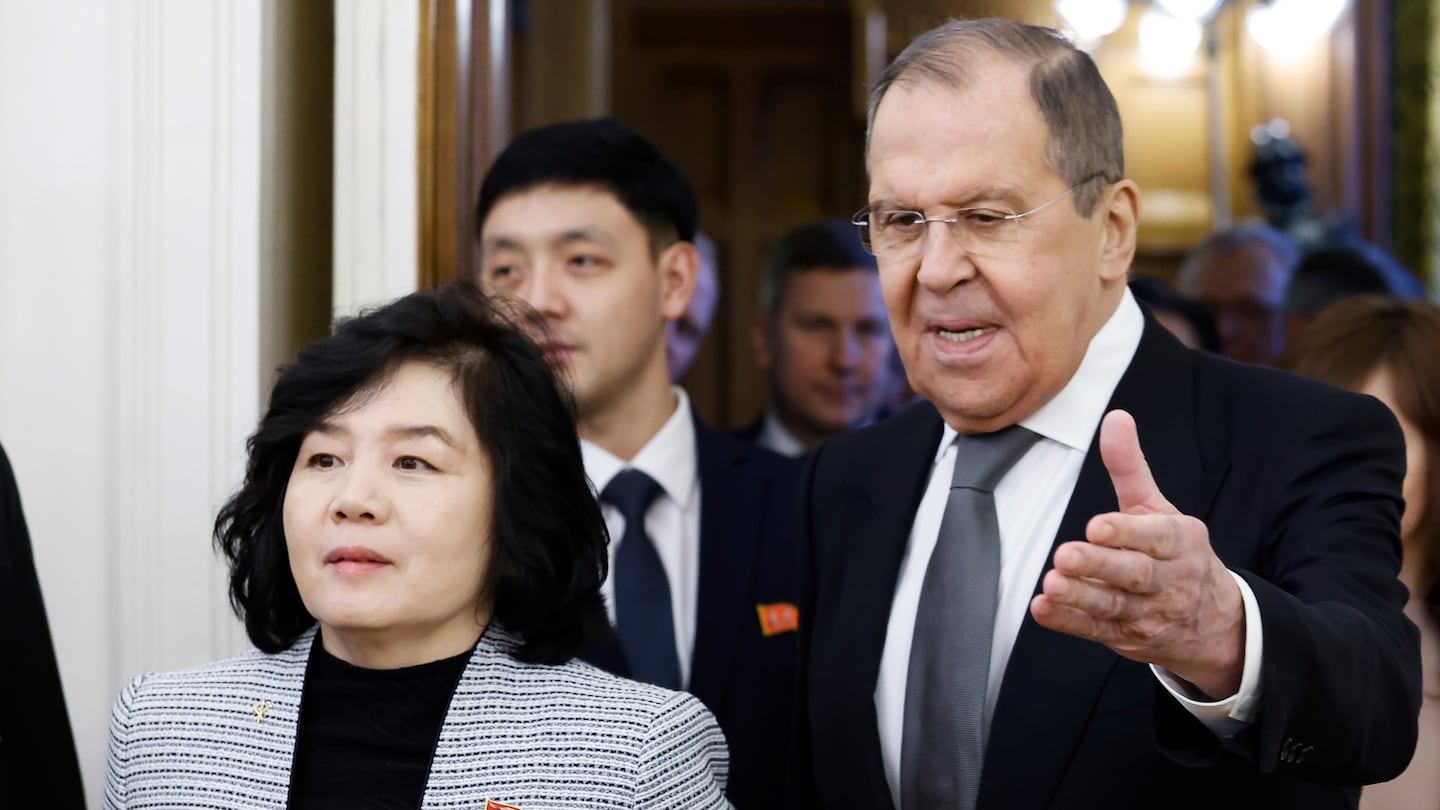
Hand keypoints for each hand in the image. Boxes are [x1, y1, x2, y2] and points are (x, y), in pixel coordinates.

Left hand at [1030, 409, 1245, 698]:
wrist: (1213, 624)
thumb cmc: (1176, 555)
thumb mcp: (1160, 509)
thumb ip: (1131, 468)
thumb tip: (1115, 417)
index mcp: (1180, 543)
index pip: (1156, 538)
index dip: (1126, 533)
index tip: (1094, 526)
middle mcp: (1168, 580)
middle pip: (1134, 574)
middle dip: (1099, 566)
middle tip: (1064, 555)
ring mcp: (1147, 613)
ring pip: (1113, 606)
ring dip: (1080, 597)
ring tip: (1051, 584)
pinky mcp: (1125, 638)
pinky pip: (1096, 631)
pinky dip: (1069, 622)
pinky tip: (1043, 608)